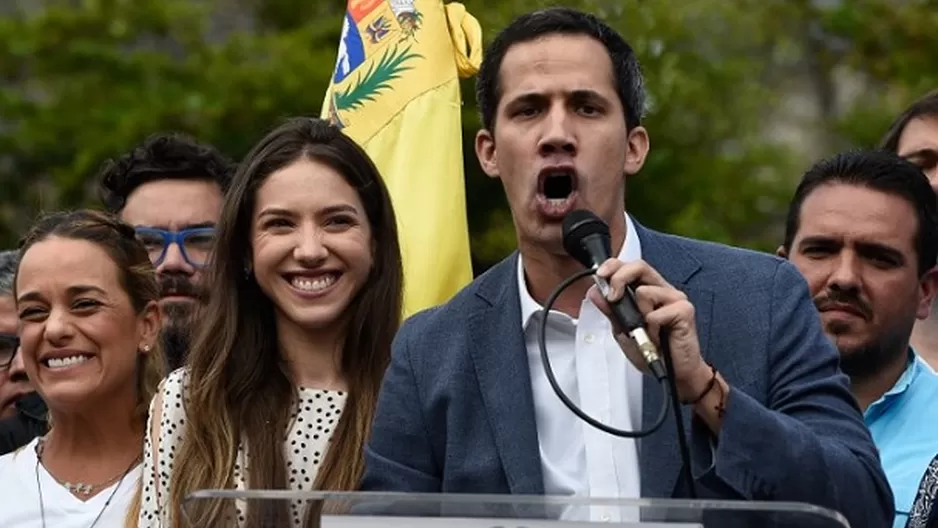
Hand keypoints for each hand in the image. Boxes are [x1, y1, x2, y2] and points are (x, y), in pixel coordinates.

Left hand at [586, 258, 711, 401]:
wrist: (674, 374)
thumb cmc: (653, 351)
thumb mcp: (623, 331)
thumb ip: (611, 311)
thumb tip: (595, 292)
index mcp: (649, 291)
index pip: (631, 267)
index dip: (614, 266)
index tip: (601, 275)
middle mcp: (663, 290)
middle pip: (640, 267)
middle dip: (620, 278)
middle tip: (613, 298)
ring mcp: (675, 298)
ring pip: (644, 292)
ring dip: (639, 317)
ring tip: (647, 332)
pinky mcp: (684, 310)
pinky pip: (655, 314)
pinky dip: (651, 330)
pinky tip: (657, 338)